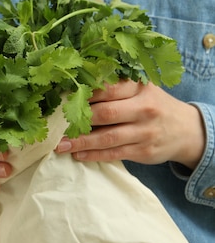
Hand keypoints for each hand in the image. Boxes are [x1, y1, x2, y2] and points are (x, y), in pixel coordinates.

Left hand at [55, 80, 205, 168]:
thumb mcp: (140, 90)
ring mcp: (145, 131)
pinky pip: (114, 153)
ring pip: (108, 137)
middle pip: (106, 113)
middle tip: (55, 125)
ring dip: (81, 142)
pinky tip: (78, 155)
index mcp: (140, 87)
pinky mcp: (144, 151)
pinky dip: (94, 155)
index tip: (62, 99)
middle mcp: (144, 108)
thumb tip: (74, 90)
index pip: (108, 88)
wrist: (187, 130)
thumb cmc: (153, 105)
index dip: (84, 94)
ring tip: (60, 145)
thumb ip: (114, 88)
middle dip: (78, 120)